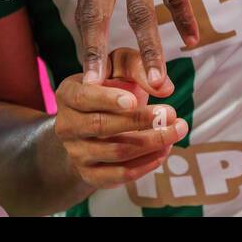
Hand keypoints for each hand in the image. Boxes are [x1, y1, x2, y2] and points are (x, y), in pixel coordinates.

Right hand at [54, 48, 184, 190]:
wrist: (92, 122)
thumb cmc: (109, 87)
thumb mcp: (118, 68)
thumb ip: (136, 67)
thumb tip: (163, 86)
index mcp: (68, 94)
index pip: (84, 98)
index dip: (108, 100)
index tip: (134, 100)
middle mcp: (66, 125)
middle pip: (102, 126)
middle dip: (140, 121)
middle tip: (171, 114)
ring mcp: (76, 153)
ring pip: (117, 152)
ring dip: (152, 143)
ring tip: (175, 131)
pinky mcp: (90, 174)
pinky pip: (121, 174)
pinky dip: (147, 163)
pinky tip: (164, 150)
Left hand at [75, 0, 196, 87]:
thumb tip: (104, 17)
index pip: (84, 12)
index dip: (87, 45)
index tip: (90, 77)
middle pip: (99, 14)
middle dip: (99, 53)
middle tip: (102, 87)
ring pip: (140, 10)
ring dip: (149, 47)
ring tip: (157, 78)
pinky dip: (184, 17)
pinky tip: (192, 39)